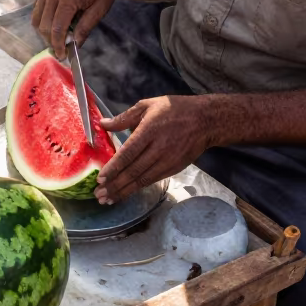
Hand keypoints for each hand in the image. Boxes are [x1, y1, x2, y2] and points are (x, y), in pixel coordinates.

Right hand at [31, 0, 123, 54]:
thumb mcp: (99, 10)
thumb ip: (84, 29)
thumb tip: (73, 46)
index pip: (57, 28)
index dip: (58, 45)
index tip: (62, 56)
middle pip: (44, 26)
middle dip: (52, 41)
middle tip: (63, 49)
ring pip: (37, 20)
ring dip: (46, 32)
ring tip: (61, 37)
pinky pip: (38, 11)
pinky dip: (45, 22)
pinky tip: (58, 24)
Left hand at [94, 95, 221, 203]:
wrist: (206, 120)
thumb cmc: (175, 109)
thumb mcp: (148, 106)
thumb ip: (124, 118)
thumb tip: (103, 124)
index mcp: (150, 131)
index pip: (128, 153)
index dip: (114, 168)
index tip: (100, 178)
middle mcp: (159, 148)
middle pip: (134, 171)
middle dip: (115, 185)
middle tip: (99, 195)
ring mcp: (167, 161)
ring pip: (142, 180)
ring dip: (124, 191)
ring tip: (108, 199)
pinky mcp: (174, 168)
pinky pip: (152, 180)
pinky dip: (138, 188)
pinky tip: (126, 193)